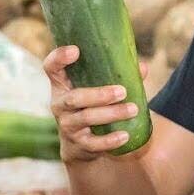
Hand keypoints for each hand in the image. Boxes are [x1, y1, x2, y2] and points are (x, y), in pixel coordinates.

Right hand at [44, 45, 146, 162]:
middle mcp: (60, 104)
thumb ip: (118, 76)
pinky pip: (93, 143)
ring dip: (111, 114)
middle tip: (122, 91)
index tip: (75, 50)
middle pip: (74, 98)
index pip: (51, 68)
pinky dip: (110, 140)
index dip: (59, 58)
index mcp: (62, 84)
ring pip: (86, 118)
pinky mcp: (78, 144)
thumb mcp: (98, 88)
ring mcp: (67, 125)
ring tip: (133, 109)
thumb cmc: (92, 105)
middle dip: (99, 94)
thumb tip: (142, 67)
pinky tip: (125, 135)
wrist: (81, 144)